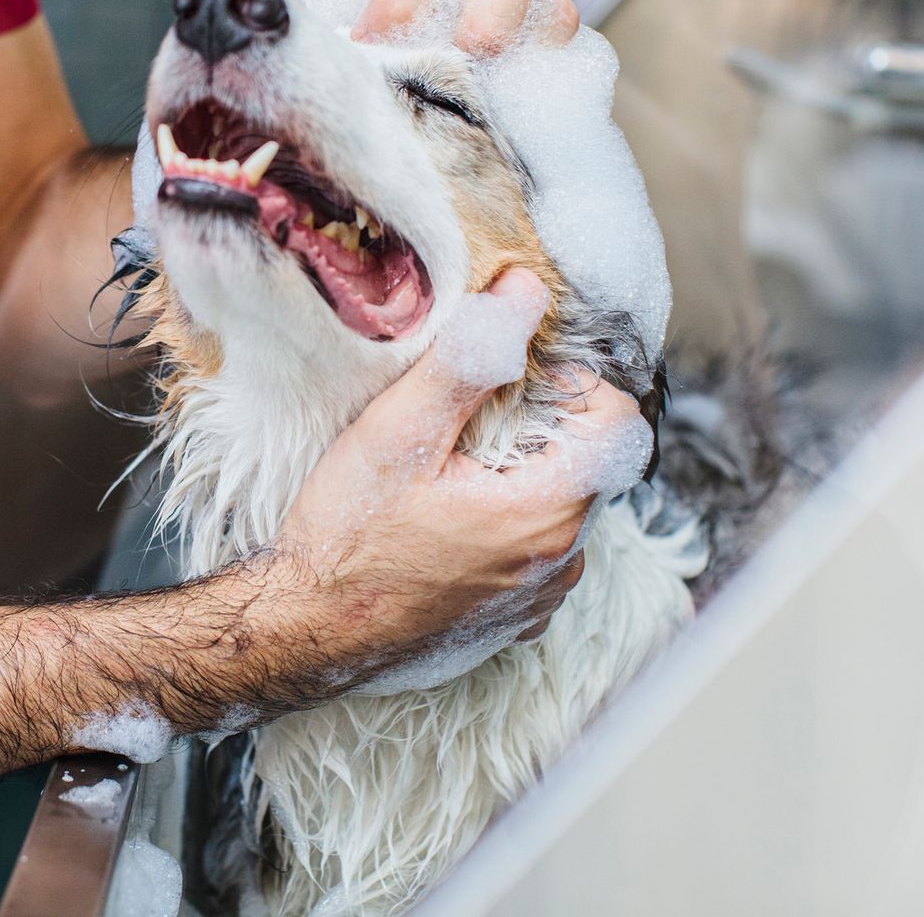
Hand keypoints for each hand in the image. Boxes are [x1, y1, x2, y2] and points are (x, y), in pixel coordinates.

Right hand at [275, 270, 647, 670]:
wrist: (304, 630)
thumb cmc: (345, 536)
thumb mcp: (400, 432)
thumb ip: (471, 359)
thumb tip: (526, 294)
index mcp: (548, 515)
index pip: (620, 423)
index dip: (574, 384)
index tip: (512, 379)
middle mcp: (560, 563)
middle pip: (589, 461)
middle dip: (541, 426)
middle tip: (467, 420)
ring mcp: (539, 598)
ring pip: (561, 505)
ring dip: (522, 475)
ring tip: (451, 470)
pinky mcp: (513, 618)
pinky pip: (535, 550)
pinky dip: (506, 521)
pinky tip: (447, 517)